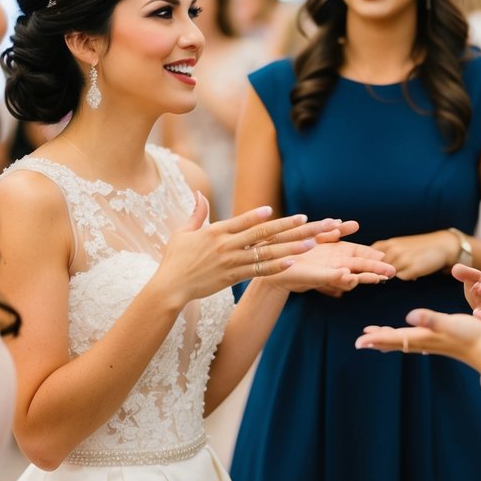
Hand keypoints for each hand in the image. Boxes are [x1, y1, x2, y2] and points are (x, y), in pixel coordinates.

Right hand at [156, 195, 351, 304]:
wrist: (171, 286)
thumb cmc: (175, 259)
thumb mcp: (183, 232)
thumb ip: (196, 213)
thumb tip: (198, 193)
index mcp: (215, 231)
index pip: (241, 221)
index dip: (258, 215)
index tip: (275, 210)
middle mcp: (226, 245)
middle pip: (261, 234)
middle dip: (286, 227)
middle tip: (306, 221)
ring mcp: (232, 262)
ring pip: (266, 253)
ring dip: (290, 247)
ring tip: (309, 243)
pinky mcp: (233, 277)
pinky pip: (259, 271)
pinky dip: (276, 267)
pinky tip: (291, 263)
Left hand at [275, 238, 394, 293]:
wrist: (280, 262)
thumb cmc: (300, 249)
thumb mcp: (320, 235)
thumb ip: (336, 231)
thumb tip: (355, 224)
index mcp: (341, 253)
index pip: (363, 255)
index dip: (374, 257)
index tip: (386, 257)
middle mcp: (338, 264)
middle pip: (361, 268)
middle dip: (376, 270)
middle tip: (391, 273)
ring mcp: (330, 273)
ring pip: (351, 277)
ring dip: (363, 278)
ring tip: (376, 278)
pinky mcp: (319, 278)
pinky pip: (332, 279)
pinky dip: (342, 279)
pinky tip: (350, 276)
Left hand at [356, 307, 480, 371]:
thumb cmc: (474, 337)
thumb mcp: (451, 323)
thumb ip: (430, 319)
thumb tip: (408, 316)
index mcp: (424, 336)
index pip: (394, 338)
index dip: (376, 338)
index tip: (358, 341)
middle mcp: (427, 342)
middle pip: (397, 341)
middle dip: (379, 340)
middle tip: (362, 340)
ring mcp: (435, 343)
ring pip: (406, 341)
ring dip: (390, 339)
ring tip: (378, 337)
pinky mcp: (444, 343)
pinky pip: (418, 341)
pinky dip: (407, 339)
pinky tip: (409, 339)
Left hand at [372, 231, 458, 280]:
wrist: (440, 245)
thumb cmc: (416, 247)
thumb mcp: (397, 246)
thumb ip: (382, 255)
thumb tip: (368, 269)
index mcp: (386, 244)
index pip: (367, 259)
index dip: (365, 267)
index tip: (365, 273)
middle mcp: (392, 250)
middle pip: (375, 270)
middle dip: (376, 274)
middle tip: (379, 277)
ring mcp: (402, 259)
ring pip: (389, 275)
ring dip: (392, 276)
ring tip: (403, 269)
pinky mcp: (412, 269)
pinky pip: (403, 278)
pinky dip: (407, 276)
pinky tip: (414, 270)